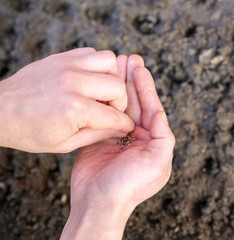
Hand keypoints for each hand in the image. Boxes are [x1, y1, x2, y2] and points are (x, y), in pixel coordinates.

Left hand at [0, 48, 133, 152]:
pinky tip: (89, 81)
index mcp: (73, 109)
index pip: (114, 115)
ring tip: (100, 92)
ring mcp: (66, 66)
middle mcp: (72, 83)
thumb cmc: (28, 131)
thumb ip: (97, 135)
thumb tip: (121, 130)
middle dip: (120, 102)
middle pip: (117, 86)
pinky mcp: (61, 57)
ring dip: (110, 78)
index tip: (127, 126)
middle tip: (109, 110)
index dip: (124, 124)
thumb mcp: (65, 143)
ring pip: (109, 61)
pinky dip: (97, 66)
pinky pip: (92, 53)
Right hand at [60, 55, 174, 239]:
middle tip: (129, 58)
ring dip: (119, 87)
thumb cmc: (129, 187)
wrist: (98, 203)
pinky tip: (102, 86)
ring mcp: (119, 138)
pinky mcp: (101, 139)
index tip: (140, 68)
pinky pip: (105, 115)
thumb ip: (164, 137)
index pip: (153, 109)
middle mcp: (139, 139)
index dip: (147, 88)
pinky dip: (105, 100)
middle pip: (138, 105)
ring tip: (116, 64)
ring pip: (121, 107)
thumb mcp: (158, 164)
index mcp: (155, 143)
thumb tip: (160, 113)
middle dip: (133, 82)